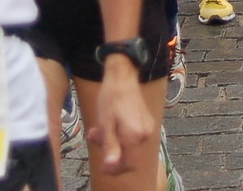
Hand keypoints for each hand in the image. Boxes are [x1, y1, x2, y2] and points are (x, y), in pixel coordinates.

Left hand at [86, 60, 153, 174]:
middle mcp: (145, 134)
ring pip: (129, 144)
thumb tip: (111, 167)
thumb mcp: (105, 124)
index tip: (103, 161)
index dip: (115, 167)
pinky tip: (111, 122)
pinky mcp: (146, 121)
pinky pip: (133, 135)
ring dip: (114, 140)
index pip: (128, 164)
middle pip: (128, 154)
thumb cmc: (112, 98)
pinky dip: (121, 133)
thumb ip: (110, 147)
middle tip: (94, 135)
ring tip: (98, 128)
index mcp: (136, 136)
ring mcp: (147, 127)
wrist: (123, 76)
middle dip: (110, 149)